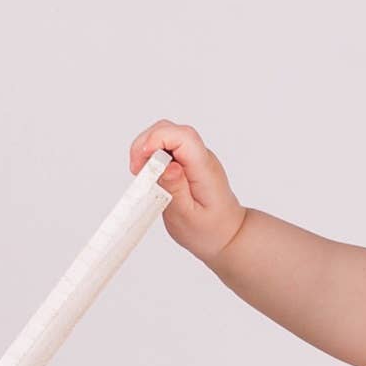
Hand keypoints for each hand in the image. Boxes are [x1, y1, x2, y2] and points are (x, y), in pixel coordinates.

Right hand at [128, 119, 247, 264]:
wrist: (228, 235)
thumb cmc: (210, 230)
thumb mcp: (188, 217)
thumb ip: (176, 191)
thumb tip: (167, 167)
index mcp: (204, 170)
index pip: (183, 137)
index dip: (156, 139)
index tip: (141, 161)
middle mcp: (202, 158)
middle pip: (170, 130)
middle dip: (146, 144)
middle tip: (137, 171)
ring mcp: (196, 158)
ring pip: (166, 136)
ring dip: (147, 151)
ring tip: (143, 176)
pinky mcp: (189, 162)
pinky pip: (167, 148)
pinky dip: (153, 157)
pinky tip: (151, 176)